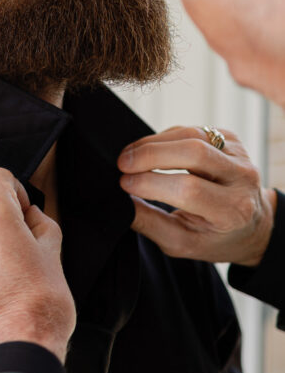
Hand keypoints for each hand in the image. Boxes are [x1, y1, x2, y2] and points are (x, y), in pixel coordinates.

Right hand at [118, 126, 275, 266]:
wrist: (251, 223)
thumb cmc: (214, 237)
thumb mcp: (182, 243)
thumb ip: (150, 224)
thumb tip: (120, 201)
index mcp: (233, 211)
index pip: (189, 189)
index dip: (150, 184)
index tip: (124, 184)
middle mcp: (243, 179)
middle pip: (194, 152)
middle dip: (151, 154)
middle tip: (122, 163)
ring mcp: (240, 155)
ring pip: (191, 134)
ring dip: (153, 143)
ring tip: (130, 156)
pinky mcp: (231, 139)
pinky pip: (192, 130)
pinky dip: (165, 138)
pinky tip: (149, 150)